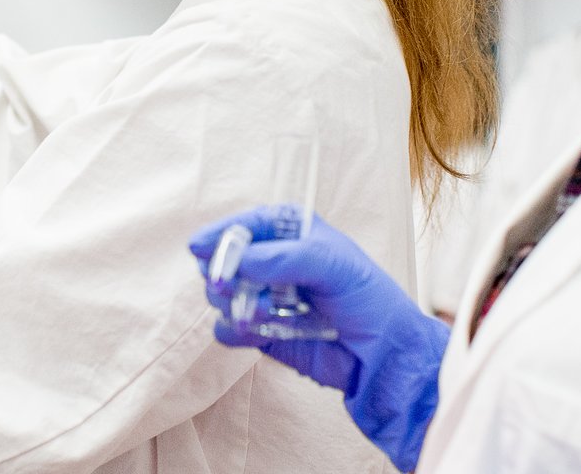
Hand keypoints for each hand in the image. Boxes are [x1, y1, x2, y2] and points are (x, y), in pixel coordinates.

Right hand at [190, 209, 449, 472]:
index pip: (248, 224)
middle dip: (223, 271)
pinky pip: (227, 328)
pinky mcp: (259, 331)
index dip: (222, 233)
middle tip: (230, 285)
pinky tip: (258, 331)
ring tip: (264, 313)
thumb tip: (239, 261)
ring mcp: (264, 296)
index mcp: (293, 233)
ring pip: (219, 293)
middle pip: (224, 258)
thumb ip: (286, 258)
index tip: (200, 247)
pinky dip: (235, 330)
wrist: (381, 357)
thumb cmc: (368, 300)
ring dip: (232, 302)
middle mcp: (273, 262)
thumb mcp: (335, 266)